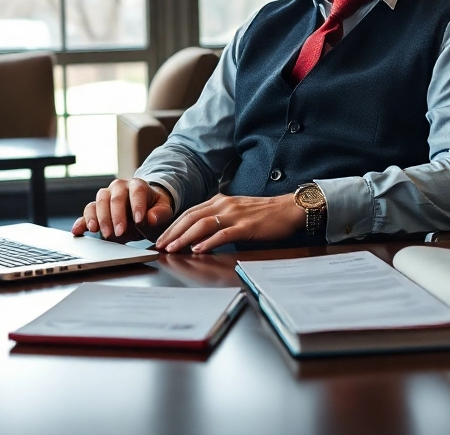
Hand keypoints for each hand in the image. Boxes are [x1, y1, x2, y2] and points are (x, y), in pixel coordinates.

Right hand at [72, 178, 174, 240]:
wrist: (143, 212)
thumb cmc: (154, 210)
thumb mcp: (163, 211)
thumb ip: (160, 214)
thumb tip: (151, 218)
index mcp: (137, 185)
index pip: (136, 191)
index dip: (137, 205)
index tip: (139, 220)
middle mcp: (119, 187)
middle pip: (114, 198)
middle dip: (115, 216)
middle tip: (118, 232)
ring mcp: (106, 197)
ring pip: (98, 202)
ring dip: (98, 218)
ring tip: (99, 232)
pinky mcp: (96, 209)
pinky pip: (87, 213)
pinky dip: (81, 222)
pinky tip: (77, 231)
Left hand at [154, 194, 303, 253]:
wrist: (289, 208)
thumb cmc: (263, 214)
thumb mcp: (236, 212)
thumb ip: (219, 219)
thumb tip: (200, 235)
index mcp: (220, 201)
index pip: (189, 213)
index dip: (173, 225)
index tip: (162, 237)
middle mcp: (224, 205)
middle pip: (191, 218)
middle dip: (173, 232)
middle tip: (160, 245)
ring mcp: (235, 215)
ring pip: (202, 224)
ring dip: (185, 238)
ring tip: (173, 249)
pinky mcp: (246, 226)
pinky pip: (223, 234)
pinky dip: (208, 242)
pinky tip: (199, 249)